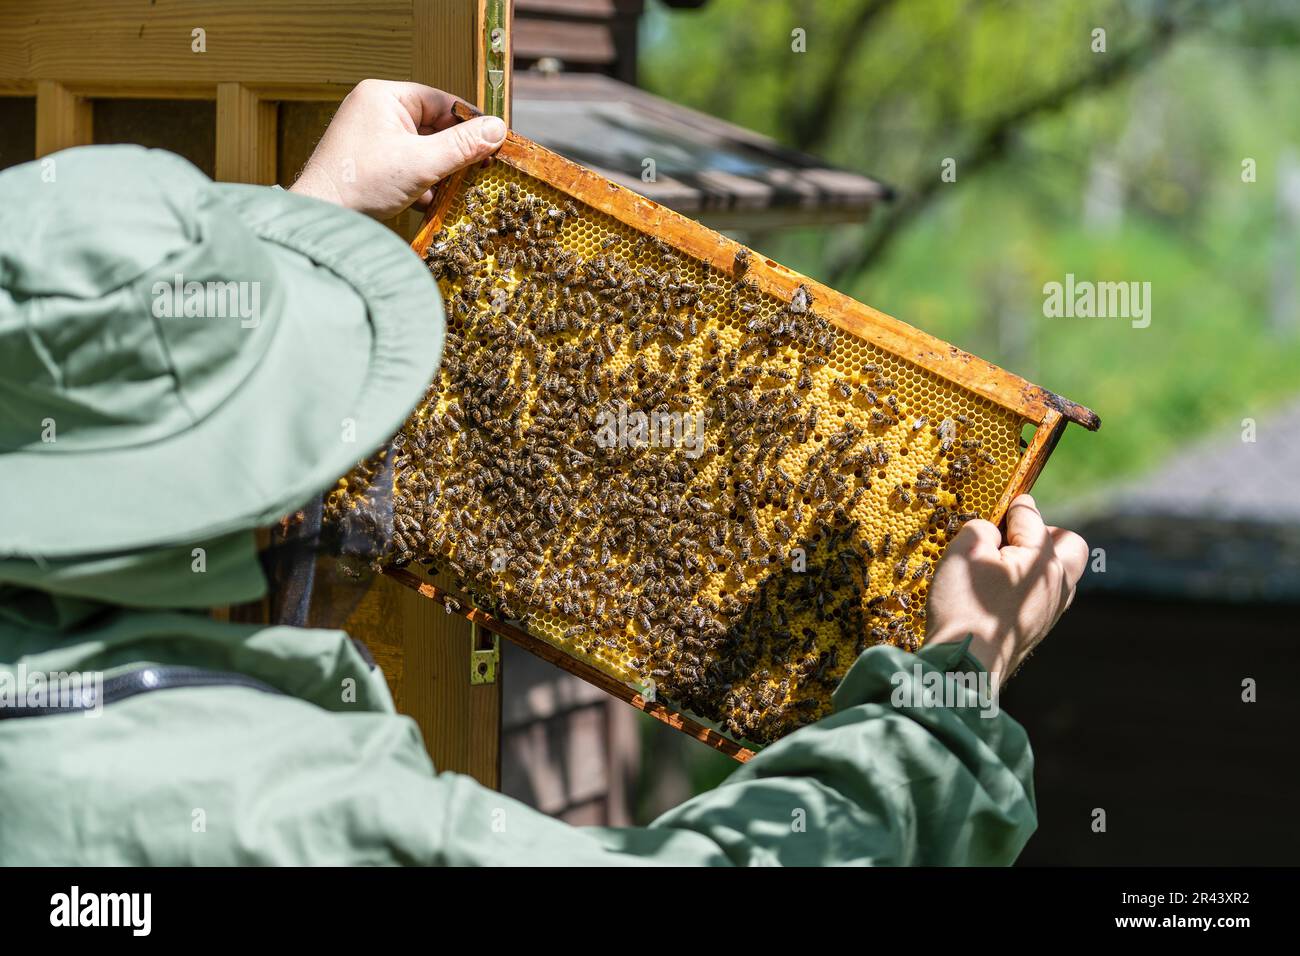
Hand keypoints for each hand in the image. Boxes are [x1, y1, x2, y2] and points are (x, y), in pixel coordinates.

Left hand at [288, 79, 505, 219]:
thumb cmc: (361, 183)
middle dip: (456, 152)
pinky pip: (408, 167)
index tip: (496, 142)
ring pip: (423, 150)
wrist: (321, 218)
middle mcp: (377, 111)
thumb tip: (498, 129)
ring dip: (441, 172)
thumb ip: (463, 145)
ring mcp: (373, 139)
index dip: (471, 123)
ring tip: (459, 190)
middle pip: (434, 127)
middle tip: (483, 170)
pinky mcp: (371, 165)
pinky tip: (432, 203)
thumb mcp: (422, 162)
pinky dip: (423, 184)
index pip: (442, 101)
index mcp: (385, 97)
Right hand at [924, 495, 1087, 688]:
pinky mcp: (1039, 630)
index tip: (1003, 502)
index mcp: (1044, 558)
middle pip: (1070, 545)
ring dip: (1039, 563)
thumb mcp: (963, 552)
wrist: (966, 665)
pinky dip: (1030, 587)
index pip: (1032, 517)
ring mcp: (1052, 610)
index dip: (1013, 506)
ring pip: (1061, 574)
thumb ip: (980, 528)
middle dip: (1047, 533)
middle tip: (1014, 536)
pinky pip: (1046, 598)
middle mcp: (1058, 583)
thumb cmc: (964, 605)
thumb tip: (990, 530)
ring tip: (1005, 564)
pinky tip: (1002, 592)